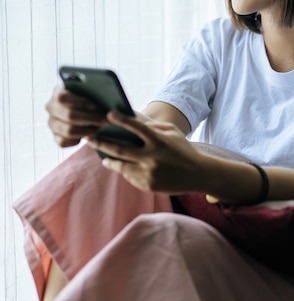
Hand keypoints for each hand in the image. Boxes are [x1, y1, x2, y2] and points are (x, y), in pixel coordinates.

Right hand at [45, 84, 107, 147]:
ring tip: (98, 128)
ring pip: (68, 131)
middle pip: (69, 116)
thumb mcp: (88, 91)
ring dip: (86, 131)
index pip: (63, 98)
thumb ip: (91, 93)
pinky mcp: (55, 136)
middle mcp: (51, 108)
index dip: (80, 102)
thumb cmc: (87, 97)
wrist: (81, 107)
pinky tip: (87, 135)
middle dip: (90, 119)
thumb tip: (104, 103)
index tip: (95, 106)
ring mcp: (51, 123)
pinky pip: (64, 142)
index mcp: (57, 92)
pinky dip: (77, 140)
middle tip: (104, 121)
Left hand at [87, 112, 204, 192]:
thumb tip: (132, 117)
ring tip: (103, 156)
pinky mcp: (147, 185)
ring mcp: (148, 173)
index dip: (121, 120)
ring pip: (121, 166)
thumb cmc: (183, 149)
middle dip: (101, 142)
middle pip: (120, 149)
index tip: (108, 114)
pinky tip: (121, 166)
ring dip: (110, 160)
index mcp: (158, 141)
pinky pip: (130, 176)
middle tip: (88, 137)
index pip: (136, 127)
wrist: (198, 174)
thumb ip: (152, 126)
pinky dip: (125, 170)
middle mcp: (152, 157)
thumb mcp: (172, 132)